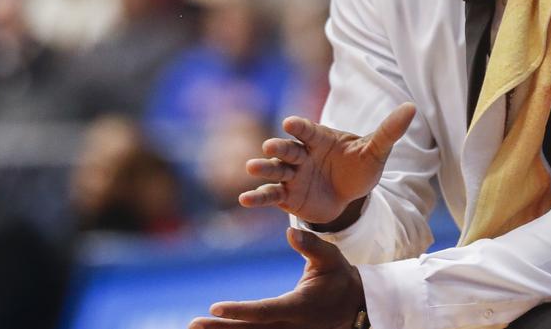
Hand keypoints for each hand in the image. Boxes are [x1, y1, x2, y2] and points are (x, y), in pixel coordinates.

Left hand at [190, 227, 364, 328]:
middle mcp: (291, 326)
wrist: (356, 307)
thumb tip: (291, 231)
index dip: (240, 312)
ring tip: (197, 328)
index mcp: (300, 307)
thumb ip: (312, 245)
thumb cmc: (340, 278)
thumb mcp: (331, 257)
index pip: (264, 312)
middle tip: (194, 324)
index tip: (214, 308)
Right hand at [240, 103, 416, 223]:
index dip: (299, 127)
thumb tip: (412, 107)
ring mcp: (291, 174)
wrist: (350, 195)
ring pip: (274, 170)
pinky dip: (257, 196)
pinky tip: (245, 200)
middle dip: (279, 147)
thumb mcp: (376, 151)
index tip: (290, 123)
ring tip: (252, 168)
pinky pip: (270, 195)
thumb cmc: (360, 166)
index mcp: (319, 138)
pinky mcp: (286, 196)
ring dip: (263, 168)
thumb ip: (389, 131)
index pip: (307, 129)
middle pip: (287, 148)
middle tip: (271, 146)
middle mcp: (301, 153)